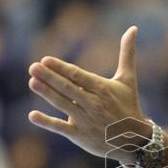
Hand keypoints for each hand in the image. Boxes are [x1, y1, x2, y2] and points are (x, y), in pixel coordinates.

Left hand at [27, 26, 147, 161]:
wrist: (135, 139)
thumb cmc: (129, 105)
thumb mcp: (128, 79)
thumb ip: (127, 53)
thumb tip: (133, 28)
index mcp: (102, 89)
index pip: (78, 76)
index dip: (61, 68)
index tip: (45, 60)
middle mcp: (94, 104)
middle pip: (68, 89)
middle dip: (50, 78)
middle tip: (33, 67)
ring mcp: (86, 120)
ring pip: (63, 105)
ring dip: (47, 94)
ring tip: (32, 82)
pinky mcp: (81, 135)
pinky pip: (61, 128)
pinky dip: (47, 122)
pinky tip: (32, 115)